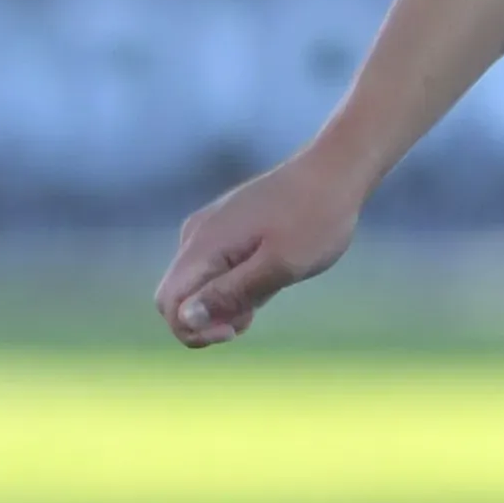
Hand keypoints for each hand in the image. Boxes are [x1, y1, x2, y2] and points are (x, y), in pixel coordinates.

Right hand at [155, 143, 369, 346]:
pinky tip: (268, 278)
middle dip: (207, 319)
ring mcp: (211, 229)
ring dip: (225, 303)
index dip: (192, 329)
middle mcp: (197, 235)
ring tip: (269, 289)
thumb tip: (185, 317)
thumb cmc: (315, 219)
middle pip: (177, 295)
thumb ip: (232, 292)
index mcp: (205, 244)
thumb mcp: (280, 265)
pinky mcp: (228, 228)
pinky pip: (215, 268)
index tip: (236, 330)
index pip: (168, 303)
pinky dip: (234, 285)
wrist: (336, 172)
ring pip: (198, 283)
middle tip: (252, 317)